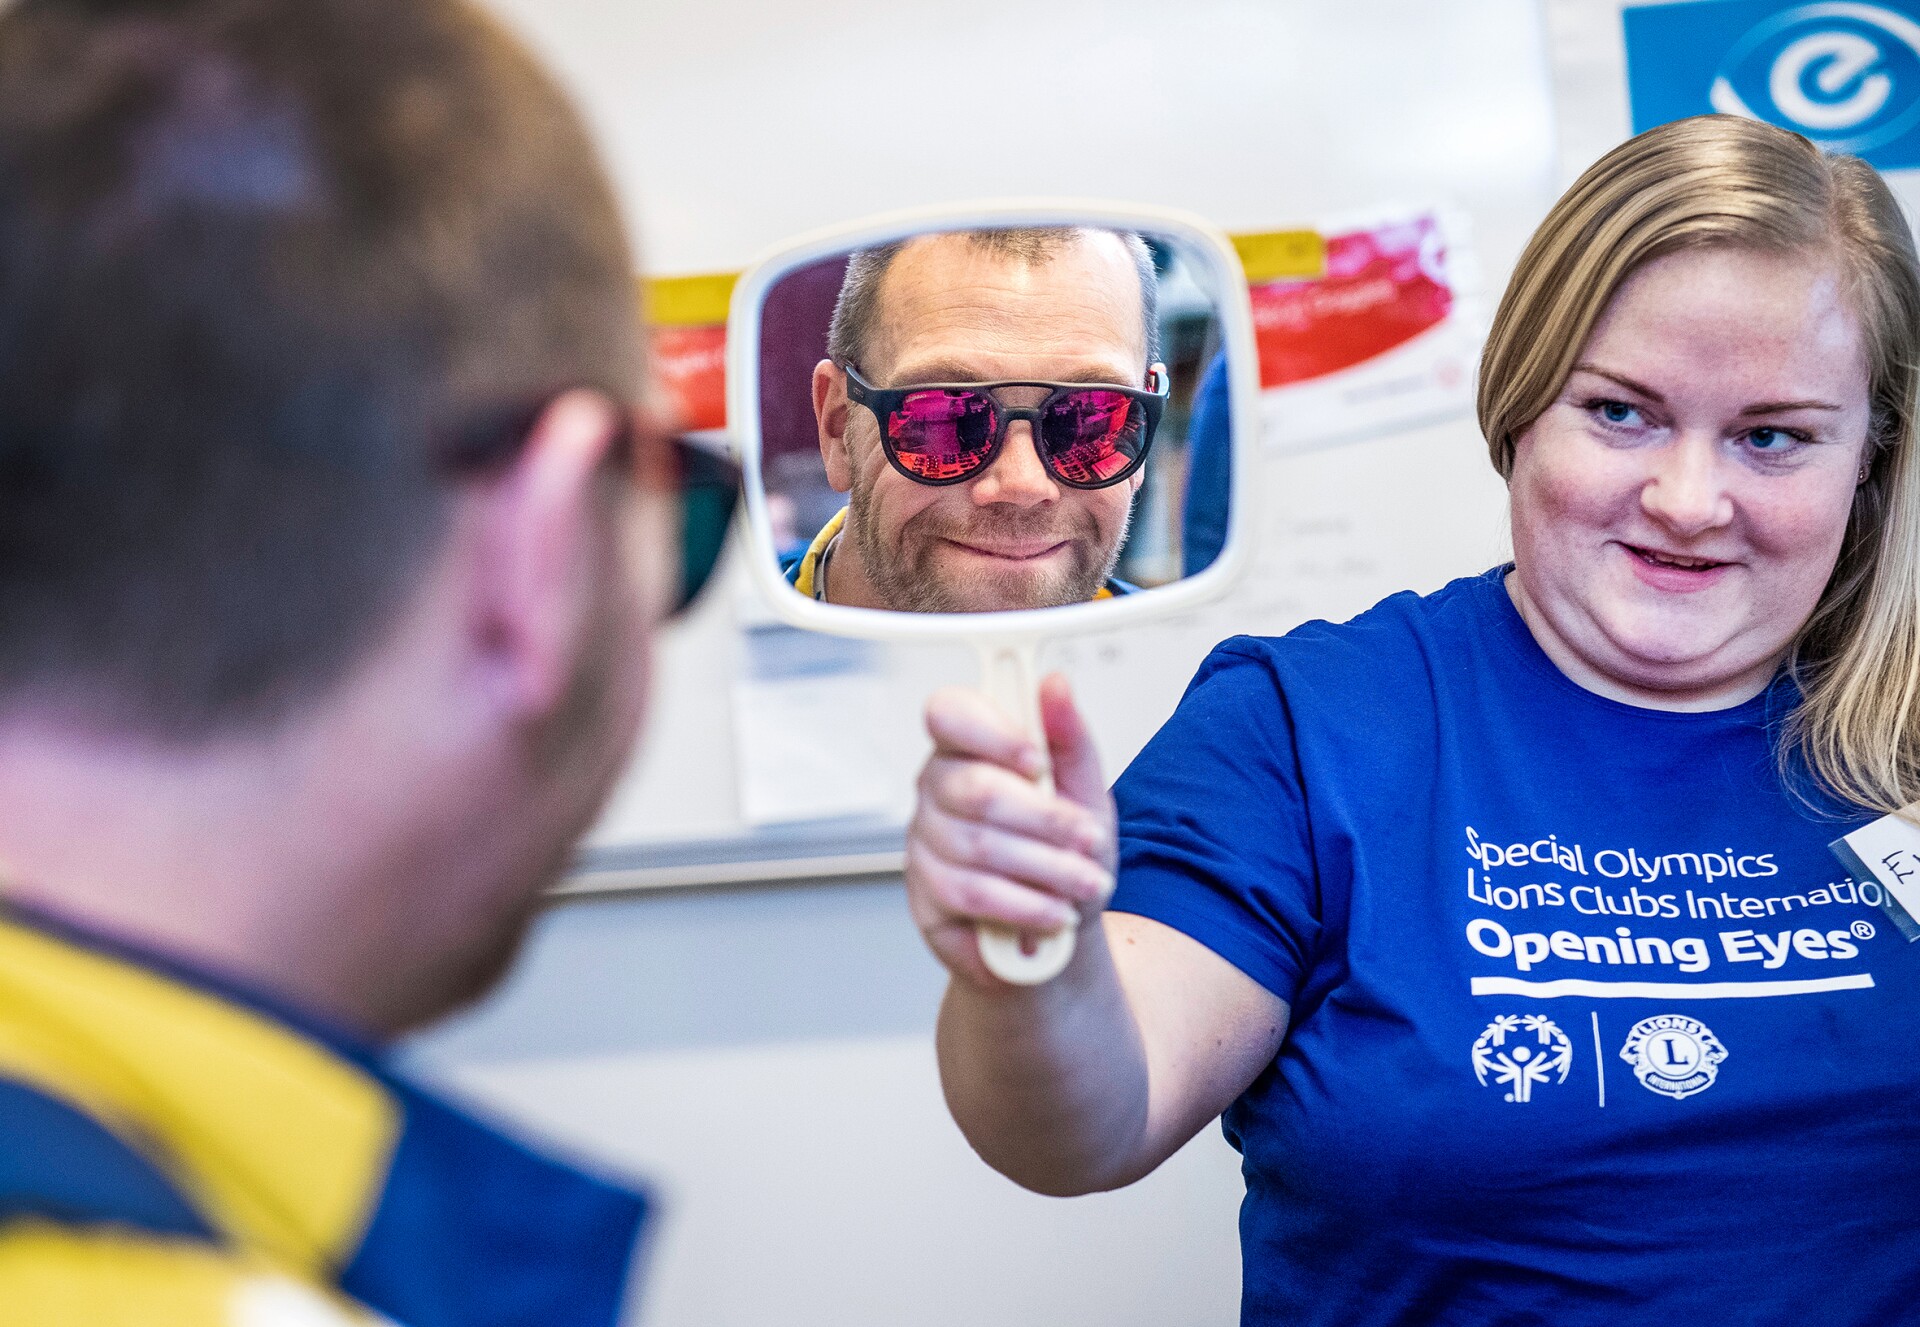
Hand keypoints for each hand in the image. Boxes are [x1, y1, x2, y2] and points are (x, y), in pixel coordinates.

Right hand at [906, 673, 1116, 986]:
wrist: (1063, 919)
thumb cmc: (1065, 847)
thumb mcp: (1083, 788)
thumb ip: (1069, 736)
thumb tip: (1055, 684)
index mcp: (969, 745)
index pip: (950, 713)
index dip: (991, 733)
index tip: (1037, 761)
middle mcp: (937, 788)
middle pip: (974, 789)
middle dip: (1044, 820)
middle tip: (1088, 840)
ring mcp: (924, 841)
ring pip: (977, 848)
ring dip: (1045, 869)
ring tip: (1085, 883)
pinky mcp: (924, 895)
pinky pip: (971, 895)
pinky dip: (1023, 906)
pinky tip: (1052, 912)